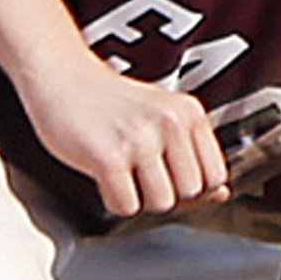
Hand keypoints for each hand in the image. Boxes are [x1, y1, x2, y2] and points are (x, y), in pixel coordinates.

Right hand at [19, 57, 236, 219]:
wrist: (60, 74)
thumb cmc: (110, 101)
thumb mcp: (162, 117)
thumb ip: (192, 155)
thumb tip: (220, 195)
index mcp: (189, 112)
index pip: (216, 176)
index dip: (194, 187)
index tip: (172, 177)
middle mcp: (170, 122)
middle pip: (190, 193)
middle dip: (166, 193)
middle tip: (141, 173)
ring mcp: (140, 139)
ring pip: (161, 203)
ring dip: (140, 198)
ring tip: (123, 173)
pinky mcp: (109, 157)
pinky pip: (127, 206)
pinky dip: (114, 200)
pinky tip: (105, 177)